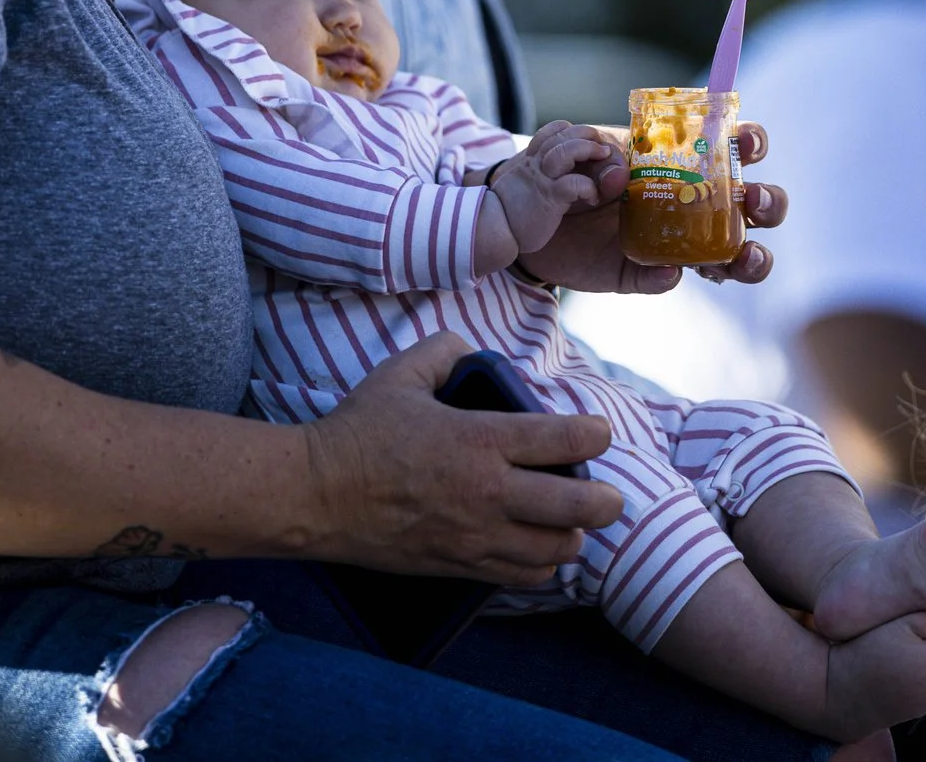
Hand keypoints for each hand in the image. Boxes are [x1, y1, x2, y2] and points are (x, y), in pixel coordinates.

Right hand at [299, 332, 621, 584]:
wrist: (317, 496)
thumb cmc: (359, 431)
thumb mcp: (402, 372)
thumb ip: (447, 349)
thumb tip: (474, 350)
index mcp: (479, 440)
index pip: (563, 440)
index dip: (595, 435)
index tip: (598, 433)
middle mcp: (487, 493)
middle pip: (576, 507)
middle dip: (605, 499)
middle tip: (609, 493)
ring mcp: (475, 536)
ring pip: (555, 550)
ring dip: (574, 535)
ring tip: (573, 523)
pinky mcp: (459, 566)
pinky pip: (520, 576)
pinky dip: (540, 565)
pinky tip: (537, 550)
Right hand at [487, 121, 618, 260]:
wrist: (492, 229)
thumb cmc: (511, 211)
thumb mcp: (522, 185)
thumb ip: (536, 175)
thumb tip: (554, 176)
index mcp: (530, 160)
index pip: (551, 131)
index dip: (570, 130)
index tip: (584, 139)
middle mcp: (536, 164)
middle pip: (563, 134)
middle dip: (587, 134)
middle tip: (602, 146)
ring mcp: (543, 179)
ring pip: (567, 151)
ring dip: (590, 149)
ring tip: (603, 158)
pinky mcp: (549, 198)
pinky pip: (574, 184)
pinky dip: (589, 187)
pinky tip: (593, 198)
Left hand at [514, 122, 789, 292]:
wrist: (538, 209)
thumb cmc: (582, 169)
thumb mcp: (595, 150)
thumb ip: (608, 157)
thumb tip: (619, 181)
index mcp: (694, 163)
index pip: (739, 148)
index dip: (753, 142)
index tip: (745, 141)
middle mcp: (699, 205)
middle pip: (758, 207)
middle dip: (768, 203)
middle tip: (751, 200)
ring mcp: (680, 243)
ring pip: (736, 257)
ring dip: (751, 257)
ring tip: (741, 256)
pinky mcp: (646, 273)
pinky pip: (665, 279)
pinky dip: (667, 276)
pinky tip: (667, 271)